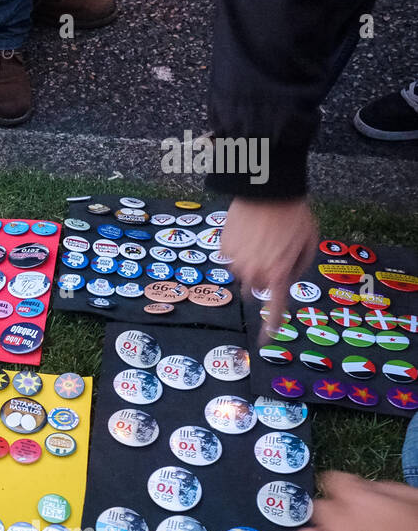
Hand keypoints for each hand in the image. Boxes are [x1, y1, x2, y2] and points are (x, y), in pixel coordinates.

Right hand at [221, 196, 318, 337]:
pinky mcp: (223, 249)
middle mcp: (255, 273)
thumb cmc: (293, 214)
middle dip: (263, 276)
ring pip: (242, 272)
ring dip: (250, 262)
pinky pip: (230, 257)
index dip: (271, 326)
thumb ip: (297, 266)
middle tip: (272, 255)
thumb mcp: (308, 241)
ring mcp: (236, 261)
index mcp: (279, 273)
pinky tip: (248, 233)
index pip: (274, 307)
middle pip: (255, 287)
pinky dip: (238, 249)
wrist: (266, 189)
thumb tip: (284, 278)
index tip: (265, 341)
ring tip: (260, 239)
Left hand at [296, 471, 417, 530]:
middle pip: (320, 509)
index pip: (333, 481)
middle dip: (334, 510)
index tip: (353, 491)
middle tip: (353, 518)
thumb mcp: (413, 500)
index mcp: (359, 501)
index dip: (346, 485)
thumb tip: (366, 489)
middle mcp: (341, 525)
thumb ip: (383, 490)